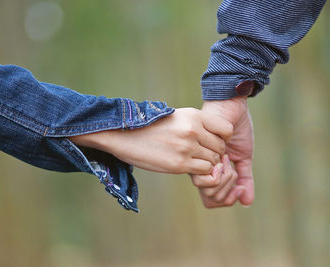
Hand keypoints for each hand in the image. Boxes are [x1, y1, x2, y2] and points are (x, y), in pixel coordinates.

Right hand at [69, 108, 232, 174]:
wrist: (124, 135)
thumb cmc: (151, 127)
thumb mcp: (176, 117)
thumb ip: (196, 124)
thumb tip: (215, 137)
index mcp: (193, 115)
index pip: (226, 129)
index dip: (223, 138)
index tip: (213, 141)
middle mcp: (193, 130)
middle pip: (220, 147)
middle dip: (216, 153)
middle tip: (203, 155)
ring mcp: (186, 148)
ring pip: (213, 161)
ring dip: (208, 163)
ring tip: (194, 161)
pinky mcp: (179, 164)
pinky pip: (203, 171)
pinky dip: (200, 172)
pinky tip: (188, 167)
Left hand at [192, 97, 253, 206]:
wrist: (233, 105)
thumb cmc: (236, 130)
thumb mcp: (243, 157)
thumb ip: (244, 179)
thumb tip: (246, 203)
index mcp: (207, 170)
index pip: (210, 198)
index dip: (225, 200)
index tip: (238, 190)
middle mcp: (198, 165)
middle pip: (210, 195)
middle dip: (228, 188)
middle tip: (233, 171)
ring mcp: (197, 155)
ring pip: (210, 182)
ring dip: (227, 175)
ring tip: (228, 159)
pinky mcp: (199, 144)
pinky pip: (213, 166)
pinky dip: (226, 161)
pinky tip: (225, 149)